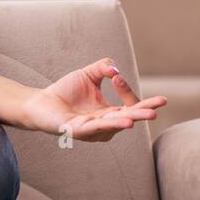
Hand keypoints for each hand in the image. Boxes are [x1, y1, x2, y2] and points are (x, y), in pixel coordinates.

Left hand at [21, 57, 167, 141]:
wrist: (39, 102)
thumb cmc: (64, 91)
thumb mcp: (88, 74)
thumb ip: (103, 68)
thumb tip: (116, 70)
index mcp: (110, 112)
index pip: (129, 104)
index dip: (127, 90)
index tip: (116, 77)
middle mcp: (105, 124)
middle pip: (129, 118)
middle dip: (144, 111)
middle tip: (160, 105)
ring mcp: (92, 130)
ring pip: (114, 125)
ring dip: (130, 119)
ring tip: (148, 115)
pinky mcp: (77, 132)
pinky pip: (96, 129)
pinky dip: (111, 125)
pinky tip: (124, 122)